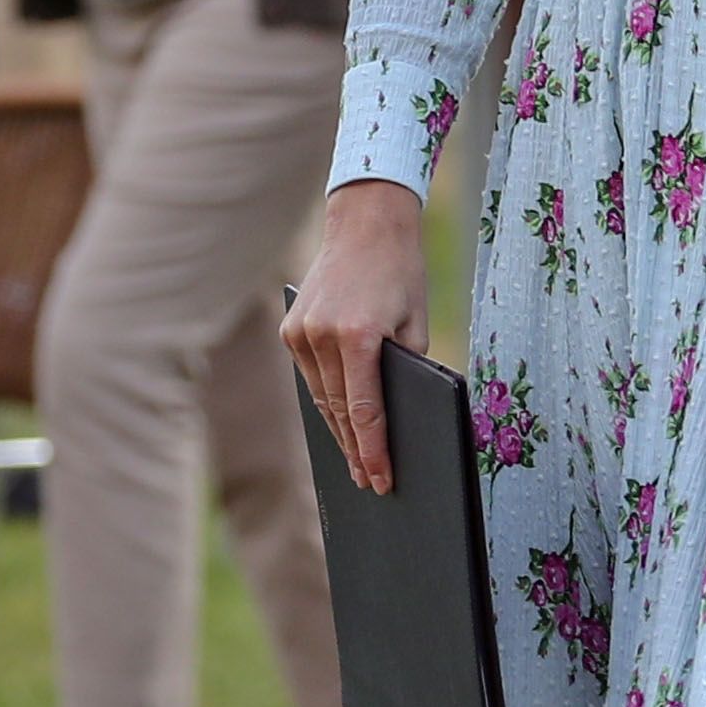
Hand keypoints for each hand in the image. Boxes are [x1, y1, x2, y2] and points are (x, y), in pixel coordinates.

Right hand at [282, 180, 429, 493]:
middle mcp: (322, 336)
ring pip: (321, 397)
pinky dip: (326, 400)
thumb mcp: (415, 324)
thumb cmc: (401, 273)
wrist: (365, 224)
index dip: (374, 451)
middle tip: (370, 481)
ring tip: (356, 460)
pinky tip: (339, 421)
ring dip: (339, 430)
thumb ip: (405, 369)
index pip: (365, 410)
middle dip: (356, 449)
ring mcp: (300, 333)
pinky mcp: (290, 330)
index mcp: (358, 335)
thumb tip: (397, 417)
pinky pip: (311, 377)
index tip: (381, 479)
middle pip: (340, 410)